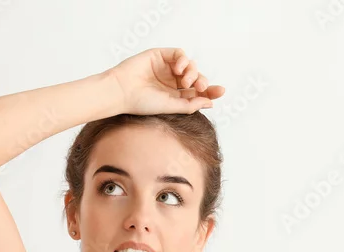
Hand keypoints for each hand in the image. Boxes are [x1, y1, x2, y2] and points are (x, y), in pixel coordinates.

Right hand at [108, 47, 224, 115]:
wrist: (122, 91)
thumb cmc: (142, 103)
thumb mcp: (171, 106)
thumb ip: (191, 105)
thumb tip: (210, 102)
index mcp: (176, 96)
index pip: (198, 93)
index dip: (211, 91)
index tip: (221, 91)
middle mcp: (172, 82)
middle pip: (197, 78)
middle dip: (202, 81)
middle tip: (199, 87)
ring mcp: (167, 68)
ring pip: (190, 65)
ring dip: (193, 71)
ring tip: (186, 80)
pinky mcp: (160, 55)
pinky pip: (179, 53)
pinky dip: (183, 59)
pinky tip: (180, 68)